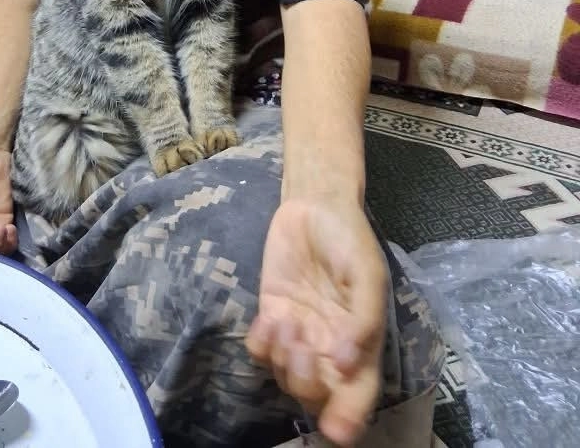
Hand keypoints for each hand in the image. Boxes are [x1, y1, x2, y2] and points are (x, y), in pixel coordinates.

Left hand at [246, 196, 387, 446]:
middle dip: (306, 383)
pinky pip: (261, 353)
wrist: (316, 205)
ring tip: (287, 321)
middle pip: (316, 396)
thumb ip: (364, 320)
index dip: (348, 420)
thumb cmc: (350, 239)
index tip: (336, 430)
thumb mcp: (368, 274)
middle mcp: (330, 349)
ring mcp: (299, 335)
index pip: (358, 398)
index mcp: (362, 345)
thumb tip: (346, 365)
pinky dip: (262, 345)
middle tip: (303, 348)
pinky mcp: (271, 317)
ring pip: (286, 376)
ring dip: (284, 359)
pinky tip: (269, 317)